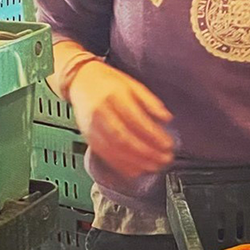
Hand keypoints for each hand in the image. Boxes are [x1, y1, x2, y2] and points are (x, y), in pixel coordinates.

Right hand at [68, 60, 174, 178]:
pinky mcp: (88, 137)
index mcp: (114, 96)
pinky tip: (135, 170)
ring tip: (154, 166)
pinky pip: (105, 155)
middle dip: (147, 153)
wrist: (80, 80)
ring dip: (136, 162)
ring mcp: (92, 126)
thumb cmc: (108, 82)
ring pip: (115, 150)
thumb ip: (150, 101)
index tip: (168, 144)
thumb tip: (167, 118)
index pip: (136, 120)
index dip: (154, 136)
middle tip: (164, 159)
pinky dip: (121, 165)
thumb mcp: (132, 84)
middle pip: (125, 139)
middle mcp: (101, 112)